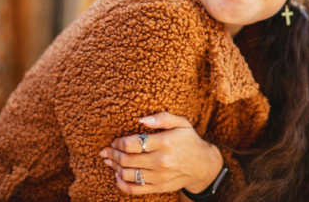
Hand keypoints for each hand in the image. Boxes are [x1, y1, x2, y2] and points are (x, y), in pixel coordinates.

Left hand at [99, 112, 223, 195]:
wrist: (202, 166)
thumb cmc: (189, 140)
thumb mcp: (181, 123)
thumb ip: (162, 117)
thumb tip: (141, 120)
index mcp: (164, 142)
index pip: (132, 144)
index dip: (119, 142)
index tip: (115, 140)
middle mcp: (160, 161)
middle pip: (126, 159)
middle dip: (112, 154)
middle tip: (106, 151)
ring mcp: (159, 176)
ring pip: (127, 174)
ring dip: (114, 167)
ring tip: (109, 161)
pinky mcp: (158, 187)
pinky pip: (134, 189)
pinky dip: (121, 184)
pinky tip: (118, 176)